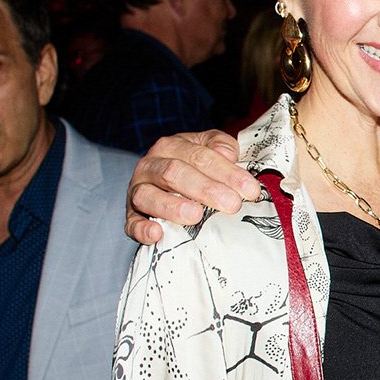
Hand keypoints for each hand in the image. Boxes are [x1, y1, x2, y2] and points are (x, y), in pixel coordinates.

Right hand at [126, 130, 258, 246]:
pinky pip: (131, 222)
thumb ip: (220, 144)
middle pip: (174, 173)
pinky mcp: (131, 216)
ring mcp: (137, 191)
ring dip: (172, 206)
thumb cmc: (194, 165)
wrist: (165, 180)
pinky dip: (142, 229)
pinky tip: (157, 234)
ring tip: (196, 216)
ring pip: (148, 196)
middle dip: (205, 189)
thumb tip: (229, 154)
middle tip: (231, 204)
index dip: (226, 172)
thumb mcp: (209, 147)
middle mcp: (150, 166)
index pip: (199, 156)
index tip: (249, 189)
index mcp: (171, 146)